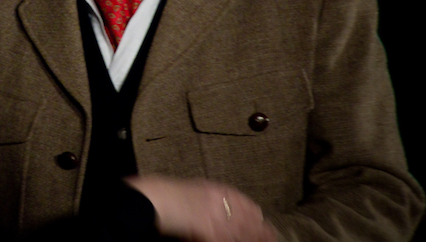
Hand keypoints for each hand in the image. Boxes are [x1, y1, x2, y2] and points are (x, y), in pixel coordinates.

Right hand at [125, 175, 276, 241]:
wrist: (152, 198)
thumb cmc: (162, 194)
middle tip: (274, 235)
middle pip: (244, 215)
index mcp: (211, 188)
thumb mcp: (187, 191)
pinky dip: (236, 241)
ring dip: (255, 236)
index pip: (239, 200)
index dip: (252, 211)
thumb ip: (201, 198)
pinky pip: (227, 239)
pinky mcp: (209, 228)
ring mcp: (214, 214)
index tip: (262, 217)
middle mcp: (217, 199)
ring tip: (269, 241)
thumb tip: (209, 209)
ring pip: (241, 229)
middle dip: (259, 227)